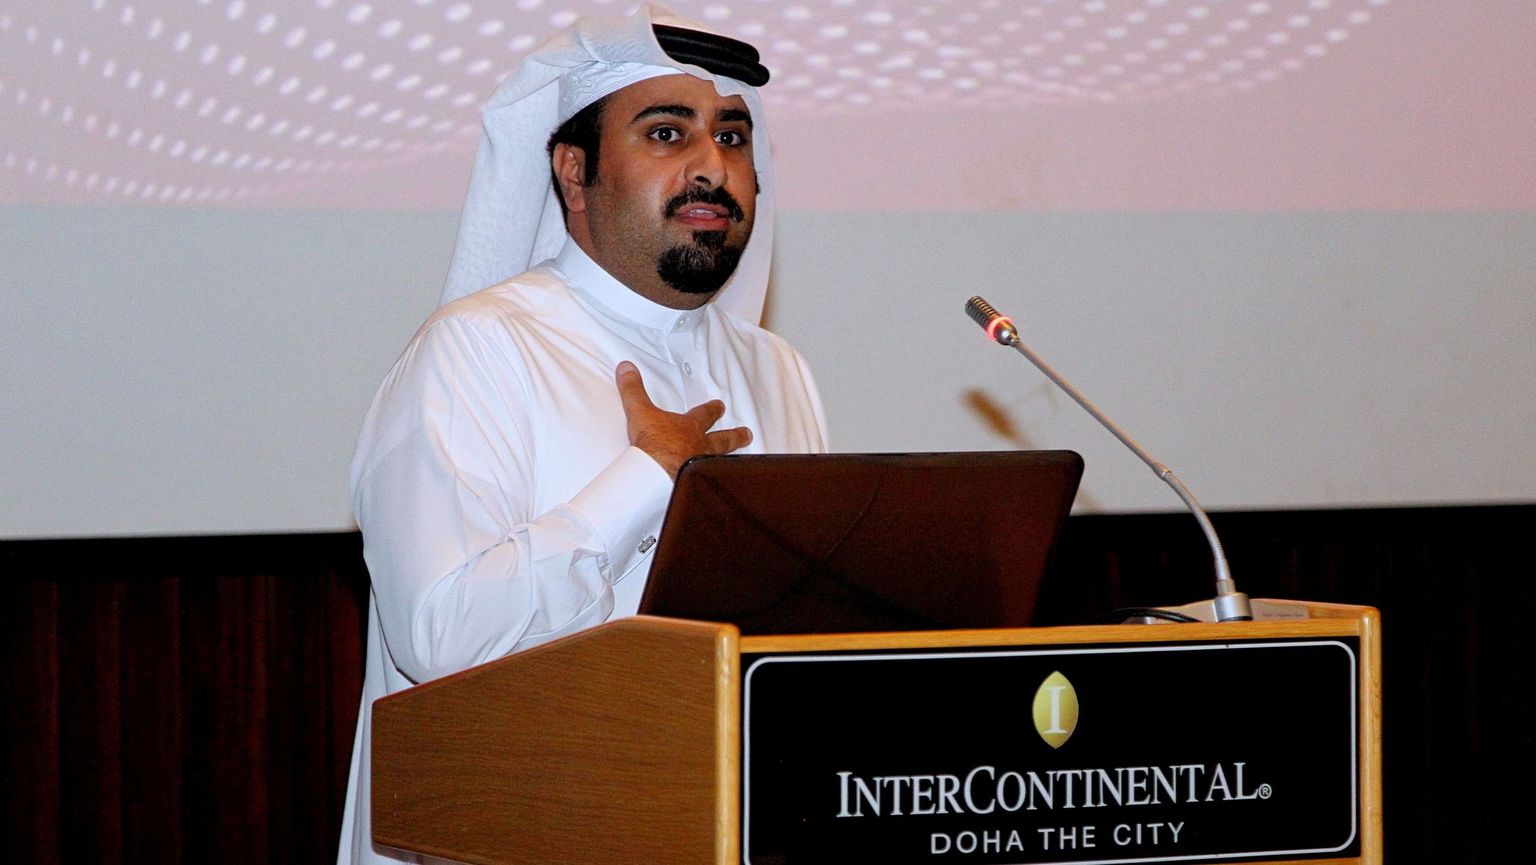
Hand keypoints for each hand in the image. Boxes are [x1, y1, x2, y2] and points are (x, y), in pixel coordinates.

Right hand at [616, 361, 751, 478]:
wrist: (658, 475)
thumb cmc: (654, 444)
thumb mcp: (640, 412)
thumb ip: (633, 390)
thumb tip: (627, 368)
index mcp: (688, 429)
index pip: (704, 415)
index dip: (712, 410)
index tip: (720, 405)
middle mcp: (700, 448)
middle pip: (722, 440)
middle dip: (734, 435)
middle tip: (746, 434)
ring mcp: (703, 469)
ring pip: (722, 462)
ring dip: (730, 460)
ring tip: (740, 463)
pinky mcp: (699, 487)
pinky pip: (712, 484)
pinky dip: (717, 485)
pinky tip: (720, 489)